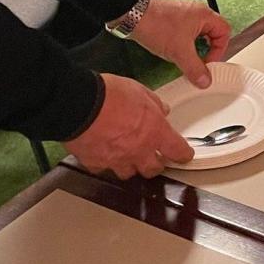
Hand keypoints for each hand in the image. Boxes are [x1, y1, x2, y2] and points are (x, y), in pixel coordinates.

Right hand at [64, 72, 193, 177]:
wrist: (78, 104)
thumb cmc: (109, 95)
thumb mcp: (140, 90)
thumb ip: (154, 103)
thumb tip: (161, 109)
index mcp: (154, 132)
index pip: (177, 150)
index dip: (184, 154)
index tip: (185, 155)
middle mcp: (138, 151)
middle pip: (153, 169)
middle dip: (156, 164)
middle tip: (154, 156)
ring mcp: (117, 160)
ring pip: (129, 173)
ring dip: (131, 165)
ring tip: (128, 155)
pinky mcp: (96, 163)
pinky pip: (104, 168)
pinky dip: (106, 163)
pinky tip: (104, 153)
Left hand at [131, 0, 229, 89]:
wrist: (133, 16)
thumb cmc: (156, 24)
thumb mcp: (179, 52)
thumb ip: (195, 68)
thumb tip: (204, 80)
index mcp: (204, 15)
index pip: (224, 32)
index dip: (219, 50)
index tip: (209, 63)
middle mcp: (196, 12)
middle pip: (212, 34)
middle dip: (207, 51)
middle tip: (200, 63)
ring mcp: (184, 15)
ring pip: (198, 35)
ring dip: (194, 48)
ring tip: (186, 59)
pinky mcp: (173, 19)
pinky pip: (186, 34)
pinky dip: (184, 45)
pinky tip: (175, 52)